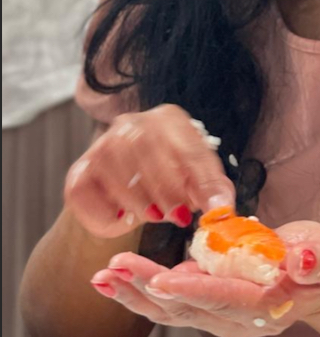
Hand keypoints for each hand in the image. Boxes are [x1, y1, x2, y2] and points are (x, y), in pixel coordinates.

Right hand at [65, 104, 234, 237]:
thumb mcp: (197, 180)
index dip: (197, 179)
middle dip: (167, 191)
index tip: (203, 207)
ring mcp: (101, 145)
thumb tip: (222, 209)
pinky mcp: (79, 173)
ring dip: (140, 203)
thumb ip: (213, 190)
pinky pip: (89, 196)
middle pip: (148, 151)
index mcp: (168, 119)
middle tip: (179, 217)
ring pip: (118, 174)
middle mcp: (131, 124)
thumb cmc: (170, 178)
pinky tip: (123, 217)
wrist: (128, 188)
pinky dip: (108, 215)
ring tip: (155, 215)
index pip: (186, 145)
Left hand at [89, 221, 319, 336]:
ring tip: (104, 275)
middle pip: (188, 308)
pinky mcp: (205, 309)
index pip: (225, 299)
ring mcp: (219, 319)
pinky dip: (138, 293)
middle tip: (118, 267)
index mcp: (266, 307)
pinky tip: (113, 280)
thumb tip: (302, 258)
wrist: (313, 280)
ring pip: (170, 312)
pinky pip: (168, 307)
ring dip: (135, 293)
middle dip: (150, 287)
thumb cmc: (319, 264)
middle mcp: (237, 321)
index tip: (164, 278)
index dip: (194, 289)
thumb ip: (317, 259)